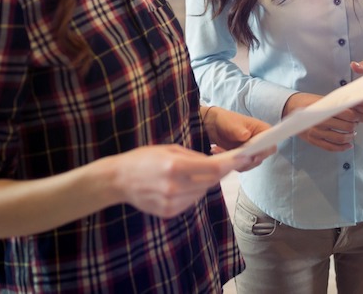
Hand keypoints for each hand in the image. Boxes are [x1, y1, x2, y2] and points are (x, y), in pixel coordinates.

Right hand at [111, 145, 239, 217]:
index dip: (230, 164)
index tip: (243, 158)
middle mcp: (174, 186)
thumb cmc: (144, 159)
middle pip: (211, 181)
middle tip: (232, 163)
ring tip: (199, 171)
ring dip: (207, 182)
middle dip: (223, 171)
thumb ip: (194, 156)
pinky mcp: (169, 212)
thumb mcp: (169, 149)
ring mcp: (171, 202)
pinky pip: (191, 201)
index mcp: (174, 166)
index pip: (212, 168)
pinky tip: (186, 183)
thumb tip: (216, 162)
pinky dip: (195, 192)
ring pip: (202, 192)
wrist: (119, 180)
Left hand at [201, 107, 273, 171]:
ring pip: (249, 164)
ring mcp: (252, 152)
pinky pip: (239, 166)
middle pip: (260, 158)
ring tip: (218, 149)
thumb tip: (246, 135)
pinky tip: (217, 150)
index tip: (253, 156)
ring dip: (234, 161)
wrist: (216, 126)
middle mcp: (260, 144)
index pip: (270, 145)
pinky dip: (228, 162)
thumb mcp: (232, 123)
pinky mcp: (243, 159)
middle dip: (246, 159)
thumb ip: (239, 130)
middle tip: (234, 155)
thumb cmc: (228, 120)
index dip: (264, 152)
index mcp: (264, 131)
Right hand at [283, 92, 362, 151]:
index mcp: (323, 109)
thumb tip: (357, 111)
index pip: (347, 114)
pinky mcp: (313, 141)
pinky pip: (331, 147)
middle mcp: (320, 122)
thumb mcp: (322, 100)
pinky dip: (342, 148)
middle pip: (345, 127)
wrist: (290, 108)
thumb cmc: (308, 102)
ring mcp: (316, 133)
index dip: (357, 116)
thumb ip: (337, 106)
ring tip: (353, 133)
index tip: (362, 117)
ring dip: (350, 137)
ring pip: (340, 138)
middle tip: (357, 124)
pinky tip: (349, 145)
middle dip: (355, 126)